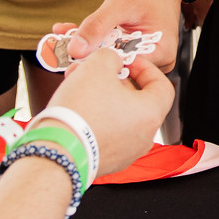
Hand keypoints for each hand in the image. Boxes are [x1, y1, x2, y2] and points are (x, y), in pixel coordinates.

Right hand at [42, 48, 173, 176]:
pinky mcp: (107, 161)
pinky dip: (96, 118)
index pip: (162, 86)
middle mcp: (143, 137)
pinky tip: (77, 108)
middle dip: (117, 81)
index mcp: (150, 114)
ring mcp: (126, 152)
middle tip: (99, 71)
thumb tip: (112, 61)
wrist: (56, 151)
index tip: (129, 61)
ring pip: (119, 116)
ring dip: (104, 98)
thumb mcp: (98, 66)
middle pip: (138, 100)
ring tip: (81, 86)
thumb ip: (111, 57)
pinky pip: (107, 133)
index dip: (145, 68)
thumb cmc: (81, 112)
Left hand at [62, 0, 198, 71]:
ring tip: (59, 38)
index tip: (69, 62)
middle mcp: (155, 59)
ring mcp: (143, 53)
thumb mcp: (120, 2)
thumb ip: (97, 26)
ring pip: (109, 58)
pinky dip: (91, 40)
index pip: (125, 69)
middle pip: (116, 67)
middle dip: (86, 57)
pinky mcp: (132, 46)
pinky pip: (109, 48)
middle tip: (56, 49)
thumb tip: (75, 51)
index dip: (96, 66)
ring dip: (85, 48)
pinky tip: (69, 30)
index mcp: (161, 52)